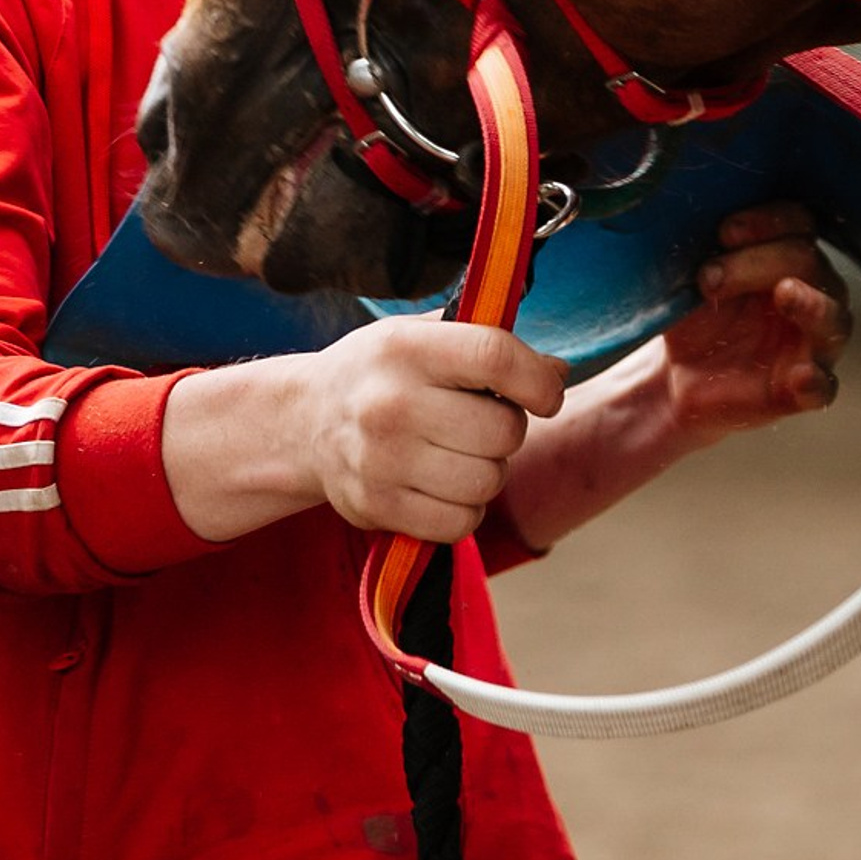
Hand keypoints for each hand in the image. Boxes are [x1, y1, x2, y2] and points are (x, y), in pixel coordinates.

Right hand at [163, 319, 567, 546]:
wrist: (304, 421)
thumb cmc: (382, 373)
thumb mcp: (423, 337)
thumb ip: (489, 347)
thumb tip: (556, 374)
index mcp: (406, 348)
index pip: (496, 358)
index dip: (537, 381)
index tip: (545, 394)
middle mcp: (390, 403)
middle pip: (502, 430)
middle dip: (508, 429)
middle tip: (482, 423)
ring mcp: (380, 460)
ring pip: (487, 481)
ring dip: (488, 472)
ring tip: (460, 453)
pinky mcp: (376, 507)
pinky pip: (460, 523)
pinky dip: (465, 510)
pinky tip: (444, 485)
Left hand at [660, 204, 853, 442]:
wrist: (678, 377)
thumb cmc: (696, 315)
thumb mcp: (694, 276)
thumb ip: (705, 247)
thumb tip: (687, 214)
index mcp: (789, 256)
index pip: (799, 223)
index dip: (767, 222)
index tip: (724, 231)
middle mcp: (815, 292)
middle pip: (809, 263)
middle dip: (759, 262)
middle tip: (709, 277)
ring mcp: (815, 343)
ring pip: (833, 318)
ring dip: (811, 304)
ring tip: (785, 295)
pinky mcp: (805, 390)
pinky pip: (824, 386)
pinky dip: (816, 382)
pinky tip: (801, 377)